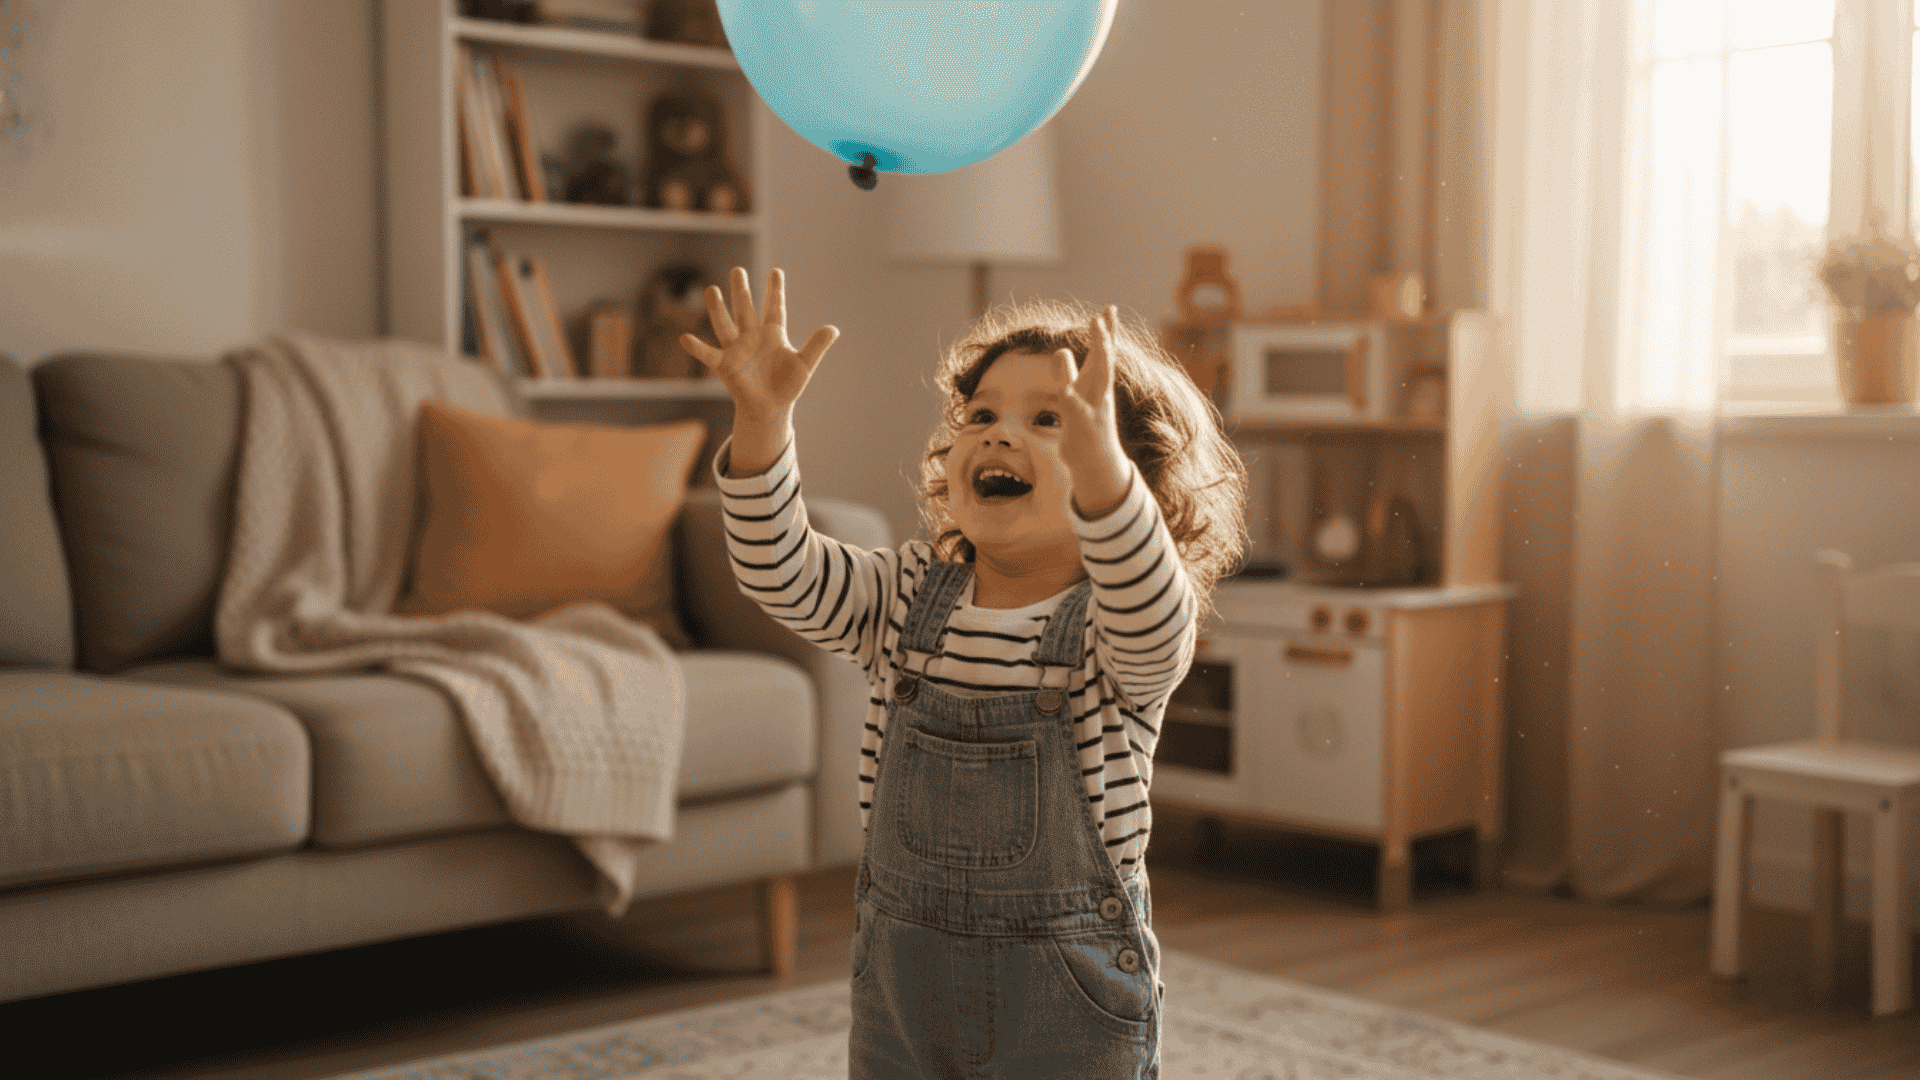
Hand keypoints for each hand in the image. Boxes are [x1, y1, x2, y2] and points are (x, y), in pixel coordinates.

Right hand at [680, 267, 838, 425]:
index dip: (775, 290)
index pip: (775, 308)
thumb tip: (834, 328)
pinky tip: (685, 338)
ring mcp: (737, 349)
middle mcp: (753, 337)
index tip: (776, 271)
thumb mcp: (805, 365)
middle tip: (737, 269)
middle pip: (746, 309)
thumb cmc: (788, 386)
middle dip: (742, 290)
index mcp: (773, 334)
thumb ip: (817, 345)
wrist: (771, 409)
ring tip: (711, 289)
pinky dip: (697, 348)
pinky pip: (709, 355)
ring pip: (725, 324)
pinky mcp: (726, 366)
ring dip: (718, 308)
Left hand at [1051, 306, 1133, 519]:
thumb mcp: (1074, 395)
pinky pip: (1077, 412)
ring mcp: (1094, 410)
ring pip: (1100, 382)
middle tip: (1102, 318)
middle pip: (1104, 362)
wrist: (1096, 463)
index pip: (1103, 353)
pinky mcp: (1084, 428)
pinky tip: (1065, 391)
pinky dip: (1072, 401)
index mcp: (1097, 384)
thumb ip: (1066, 372)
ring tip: (1100, 340)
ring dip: (1101, 360)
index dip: (1107, 331)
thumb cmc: (1085, 426)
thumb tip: (1060, 350)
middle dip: (1104, 340)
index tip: (1110, 308)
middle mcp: (1099, 393)